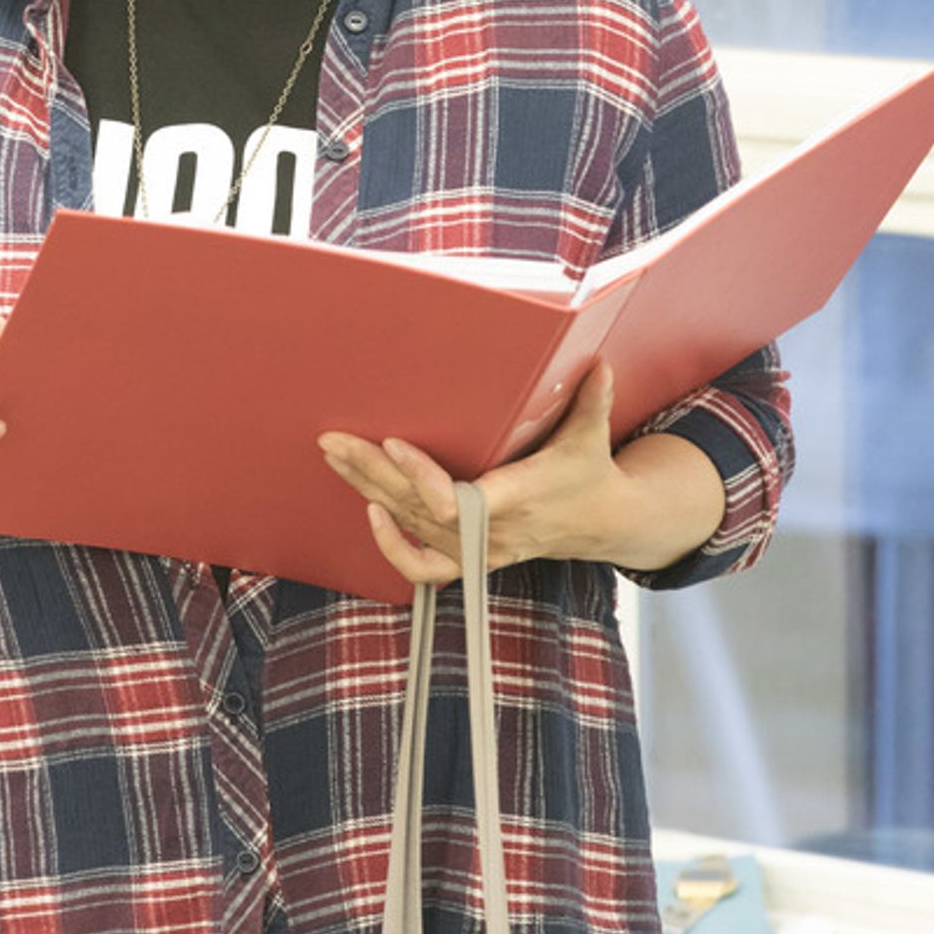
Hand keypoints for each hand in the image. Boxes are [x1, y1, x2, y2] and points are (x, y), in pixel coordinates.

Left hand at [318, 363, 625, 586]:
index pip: (463, 501)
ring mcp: (480, 548)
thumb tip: (600, 364)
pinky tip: (371, 512)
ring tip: (335, 455)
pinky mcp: (472, 557)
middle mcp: (494, 529)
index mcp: (520, 497)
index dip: (424, 478)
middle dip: (372, 472)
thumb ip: (591, 401)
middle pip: (419, 509)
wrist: (600, 522)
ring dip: (369, 489)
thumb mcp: (592, 435)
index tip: (393, 443)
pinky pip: (423, 569)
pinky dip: (392, 547)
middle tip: (333, 439)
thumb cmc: (589, 471)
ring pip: (412, 527)